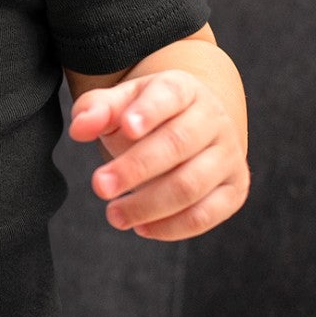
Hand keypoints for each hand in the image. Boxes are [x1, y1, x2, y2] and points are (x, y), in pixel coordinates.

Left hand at [68, 69, 249, 241]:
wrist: (192, 129)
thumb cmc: (146, 117)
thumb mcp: (120, 104)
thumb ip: (96, 110)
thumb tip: (80, 128)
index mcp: (184, 89)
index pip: (169, 95)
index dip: (149, 111)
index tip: (126, 128)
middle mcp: (213, 118)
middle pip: (178, 144)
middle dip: (136, 168)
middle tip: (100, 186)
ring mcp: (228, 154)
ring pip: (192, 184)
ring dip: (148, 204)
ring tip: (115, 214)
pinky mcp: (235, 188)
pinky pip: (206, 214)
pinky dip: (172, 227)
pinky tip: (142, 227)